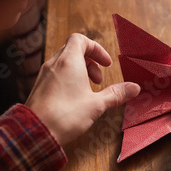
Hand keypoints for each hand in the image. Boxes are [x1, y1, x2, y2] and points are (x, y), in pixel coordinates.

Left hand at [25, 33, 140, 145]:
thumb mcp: (97, 105)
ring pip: (63, 63)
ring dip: (79, 71)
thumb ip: (116, 94)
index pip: (80, 39)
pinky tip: (74, 99)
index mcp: (69, 61)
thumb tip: (134, 88)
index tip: (106, 64)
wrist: (36, 131)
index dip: (96, 49)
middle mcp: (54, 64)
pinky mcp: (39, 87)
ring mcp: (44, 75)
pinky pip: (55, 75)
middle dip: (89, 62)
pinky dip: (67, 80)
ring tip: (87, 90)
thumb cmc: (66, 115)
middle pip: (73, 50)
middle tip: (98, 80)